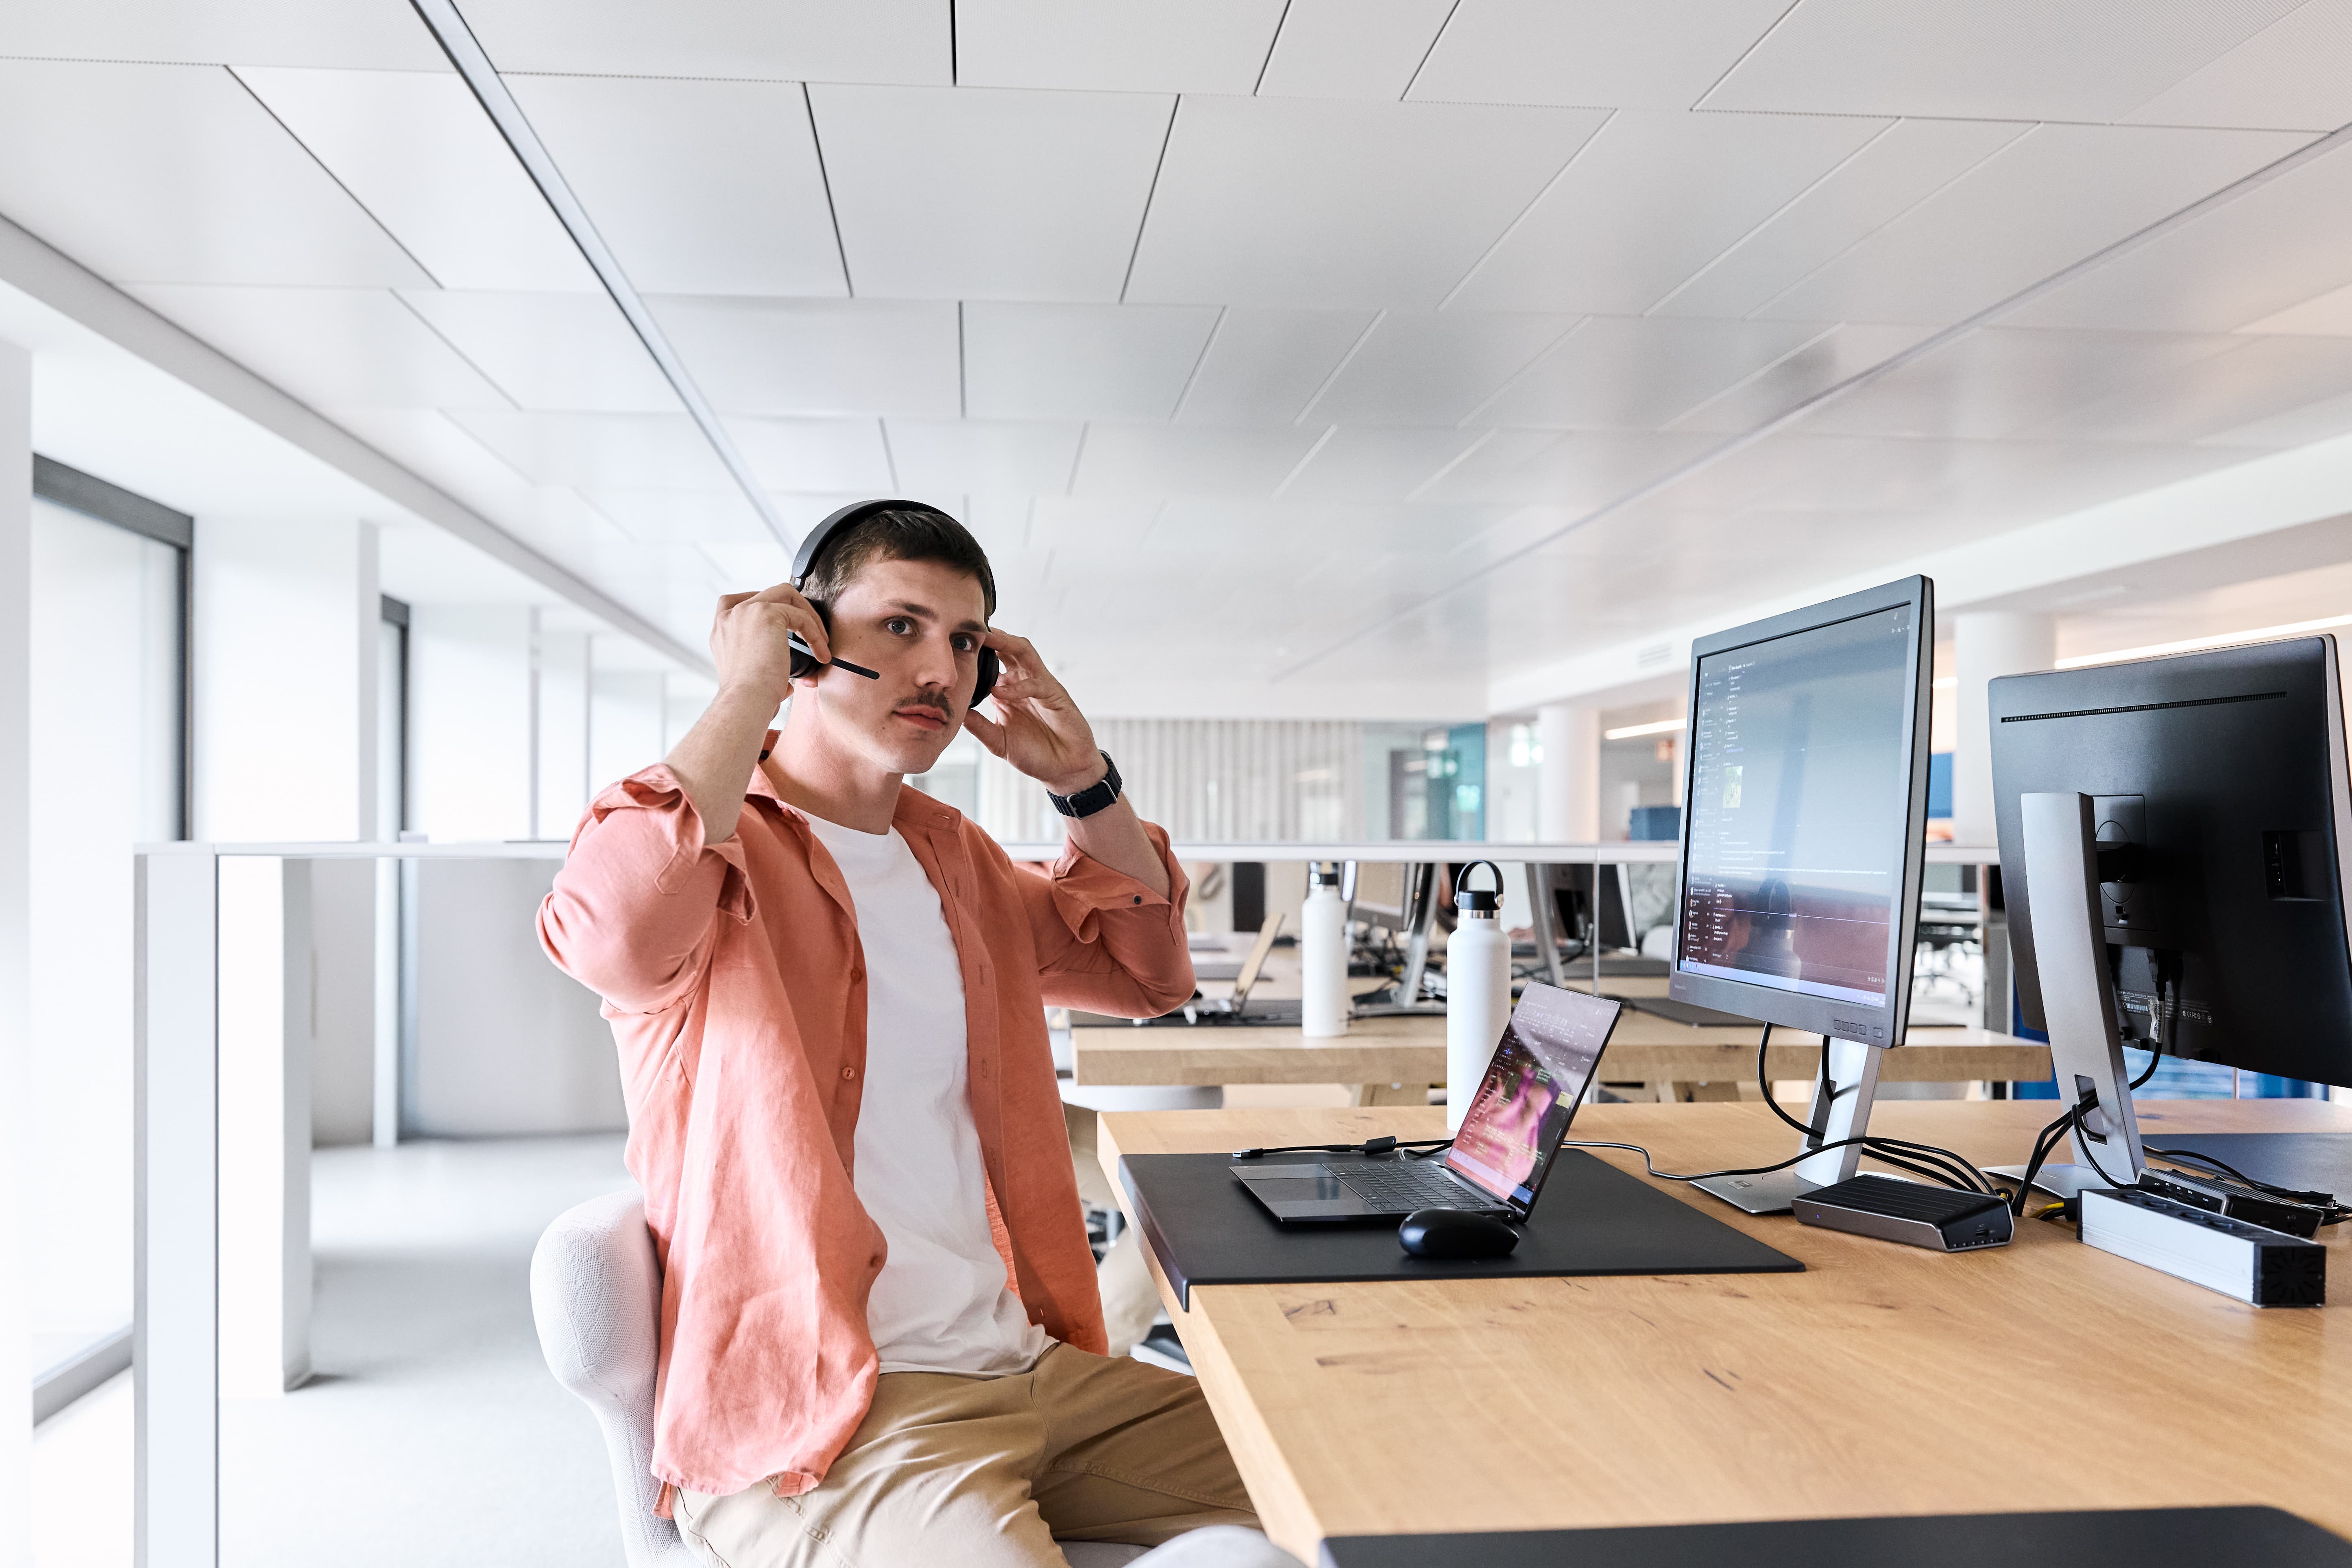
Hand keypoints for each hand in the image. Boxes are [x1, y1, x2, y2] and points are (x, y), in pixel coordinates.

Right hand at [707, 582, 828, 706]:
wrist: (746, 702)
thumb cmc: (749, 699)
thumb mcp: (751, 678)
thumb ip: (765, 671)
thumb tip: (787, 685)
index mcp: (722, 630)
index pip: (739, 602)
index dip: (765, 605)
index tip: (784, 622)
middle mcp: (729, 617)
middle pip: (766, 593)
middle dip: (794, 608)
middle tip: (810, 632)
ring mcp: (745, 611)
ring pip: (786, 594)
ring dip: (808, 615)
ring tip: (821, 641)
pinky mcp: (766, 614)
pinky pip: (801, 616)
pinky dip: (816, 634)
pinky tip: (822, 653)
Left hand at [962, 631, 1105, 794]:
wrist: (1063, 768)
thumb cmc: (1035, 754)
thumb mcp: (998, 740)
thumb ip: (978, 726)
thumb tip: (954, 712)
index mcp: (1007, 690)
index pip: (991, 661)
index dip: (976, 651)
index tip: (953, 642)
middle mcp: (1022, 682)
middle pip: (1007, 648)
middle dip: (990, 636)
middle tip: (969, 628)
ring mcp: (1040, 685)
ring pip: (1024, 653)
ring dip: (1007, 643)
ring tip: (987, 640)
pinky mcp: (1055, 694)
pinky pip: (1035, 683)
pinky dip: (1017, 686)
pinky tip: (999, 692)